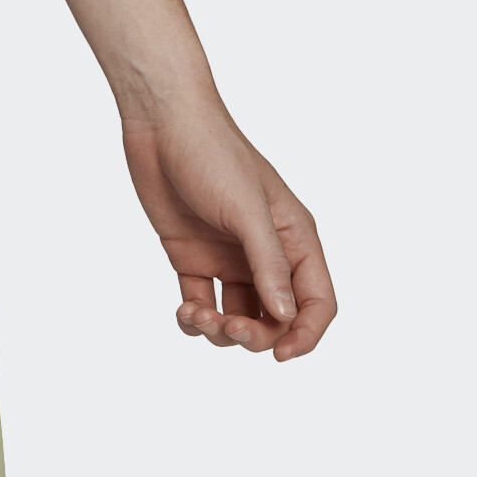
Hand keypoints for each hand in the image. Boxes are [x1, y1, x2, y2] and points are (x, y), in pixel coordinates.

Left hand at [120, 99, 335, 361]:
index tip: (280, 355)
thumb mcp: (246, 208)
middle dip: (255, 336)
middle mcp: (265, 252)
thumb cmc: (211, 152)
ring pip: (238, 318)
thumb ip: (268, 263)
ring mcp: (228, 257)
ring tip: (195, 315)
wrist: (160, 120)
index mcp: (293, 237)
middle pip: (276, 319)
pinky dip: (194, 320)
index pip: (316, 301)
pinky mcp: (193, 257)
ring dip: (220, 331)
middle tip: (227, 329)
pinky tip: (183, 312)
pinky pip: (202, 306)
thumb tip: (285, 318)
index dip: (306, 335)